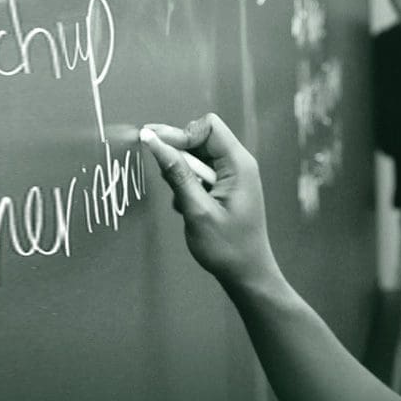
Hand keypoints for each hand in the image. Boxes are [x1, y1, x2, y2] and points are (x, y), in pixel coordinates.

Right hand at [139, 114, 279, 284]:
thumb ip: (176, 174)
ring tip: (181, 199)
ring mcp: (231, 175)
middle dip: (178, 154)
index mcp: (238, 164)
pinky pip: (199, 172)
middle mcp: (237, 164)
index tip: (158, 150)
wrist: (247, 274)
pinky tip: (187, 206)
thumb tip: (153, 141)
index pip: (207, 126)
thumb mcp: (197, 210)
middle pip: (200, 138)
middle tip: (165, 178)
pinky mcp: (224, 187)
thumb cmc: (227, 246)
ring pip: (196, 156)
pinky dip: (187, 184)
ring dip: (181, 172)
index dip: (181, 134)